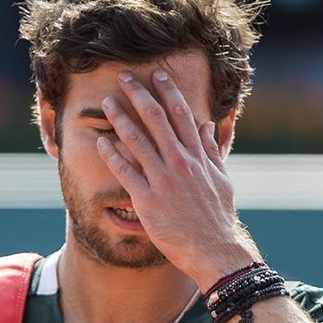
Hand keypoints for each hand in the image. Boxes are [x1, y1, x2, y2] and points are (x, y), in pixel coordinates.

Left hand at [96, 68, 258, 288]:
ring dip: (120, 119)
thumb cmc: (217, 217)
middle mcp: (181, 163)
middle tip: (123, 77)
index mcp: (198, 157)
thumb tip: (207, 125)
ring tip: (106, 103)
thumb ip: (211, 151)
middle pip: (157, 120)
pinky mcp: (148, 200)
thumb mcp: (222, 180)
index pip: (181, 115)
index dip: (168, 91)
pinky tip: (101, 142)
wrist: (213, 249)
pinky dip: (113, 155)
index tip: (157, 74)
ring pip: (138, 142)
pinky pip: (126, 172)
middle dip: (138, 95)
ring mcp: (163, 180)